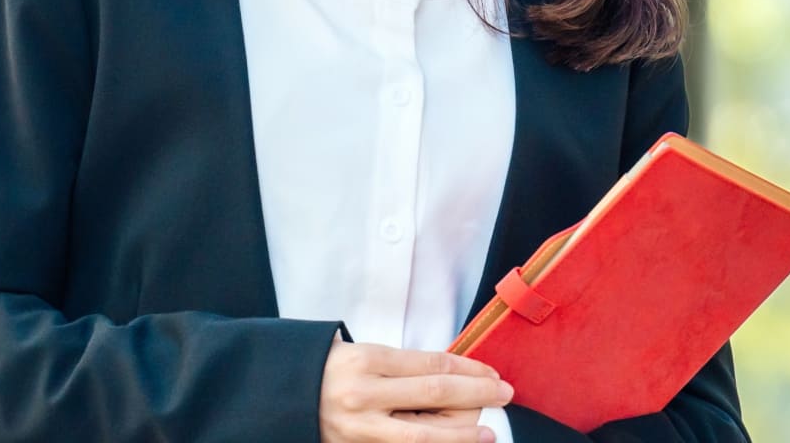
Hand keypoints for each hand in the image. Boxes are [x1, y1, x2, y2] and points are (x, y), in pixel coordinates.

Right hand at [318, 332, 515, 441]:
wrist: (284, 398)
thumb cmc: (328, 370)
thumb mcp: (362, 354)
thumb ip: (402, 367)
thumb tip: (452, 375)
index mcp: (365, 360)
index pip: (429, 364)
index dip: (466, 368)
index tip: (490, 372)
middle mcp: (364, 394)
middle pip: (433, 394)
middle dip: (475, 393)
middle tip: (504, 392)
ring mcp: (361, 428)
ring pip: (424, 435)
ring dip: (462, 434)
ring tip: (489, 432)